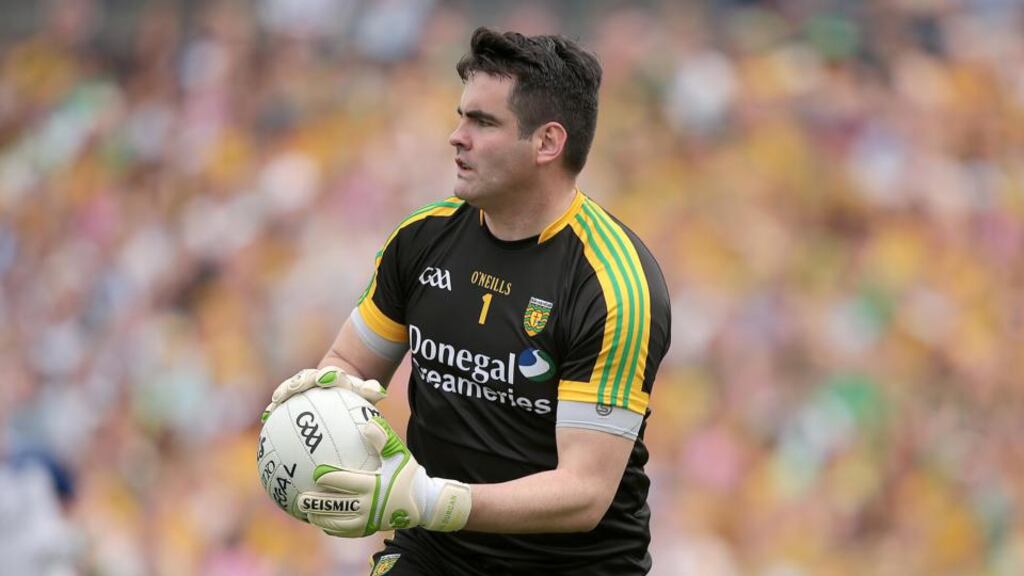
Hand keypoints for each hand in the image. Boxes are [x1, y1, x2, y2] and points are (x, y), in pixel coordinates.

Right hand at [261, 366, 385, 421]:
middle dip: (297, 383)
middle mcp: (314, 378)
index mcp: (332, 375)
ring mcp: (302, 385)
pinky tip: (266, 418)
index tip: (324, 378)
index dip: (327, 375)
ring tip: (273, 405)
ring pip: (290, 388)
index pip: (330, 374)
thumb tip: (380, 392)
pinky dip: (274, 408)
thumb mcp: (364, 390)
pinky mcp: (293, 394)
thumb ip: (370, 389)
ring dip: (282, 394)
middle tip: (292, 390)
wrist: (338, 381)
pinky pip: (283, 401)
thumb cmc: (354, 390)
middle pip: (304, 378)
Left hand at [297, 416, 471, 536]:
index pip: (347, 483)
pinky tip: (322, 523)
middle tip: (301, 499)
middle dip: (318, 504)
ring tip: (306, 513)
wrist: (423, 503)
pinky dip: (333, 529)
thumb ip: (384, 439)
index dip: (330, 479)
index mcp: (375, 486)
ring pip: (340, 523)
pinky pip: (347, 532)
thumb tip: (368, 423)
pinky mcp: (369, 530)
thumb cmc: (408, 475)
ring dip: (322, 519)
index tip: (316, 474)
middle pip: (338, 506)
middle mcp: (370, 506)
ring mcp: (369, 521)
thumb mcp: (400, 454)